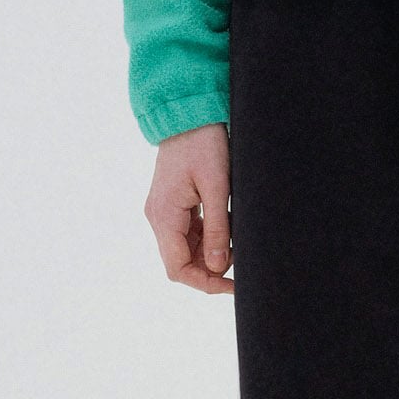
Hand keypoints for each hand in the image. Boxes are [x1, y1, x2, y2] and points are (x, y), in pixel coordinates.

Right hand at [146, 122, 233, 291]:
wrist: (188, 113)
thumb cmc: (203, 143)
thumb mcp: (217, 186)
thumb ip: (217, 228)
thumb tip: (217, 267)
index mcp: (163, 216)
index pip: (178, 269)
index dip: (205, 283)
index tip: (233, 285)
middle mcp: (158, 218)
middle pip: (180, 263)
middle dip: (209, 271)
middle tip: (241, 266)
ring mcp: (164, 212)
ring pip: (185, 251)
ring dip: (209, 255)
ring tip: (236, 245)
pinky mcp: (173, 206)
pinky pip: (188, 234)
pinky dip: (207, 240)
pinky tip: (227, 230)